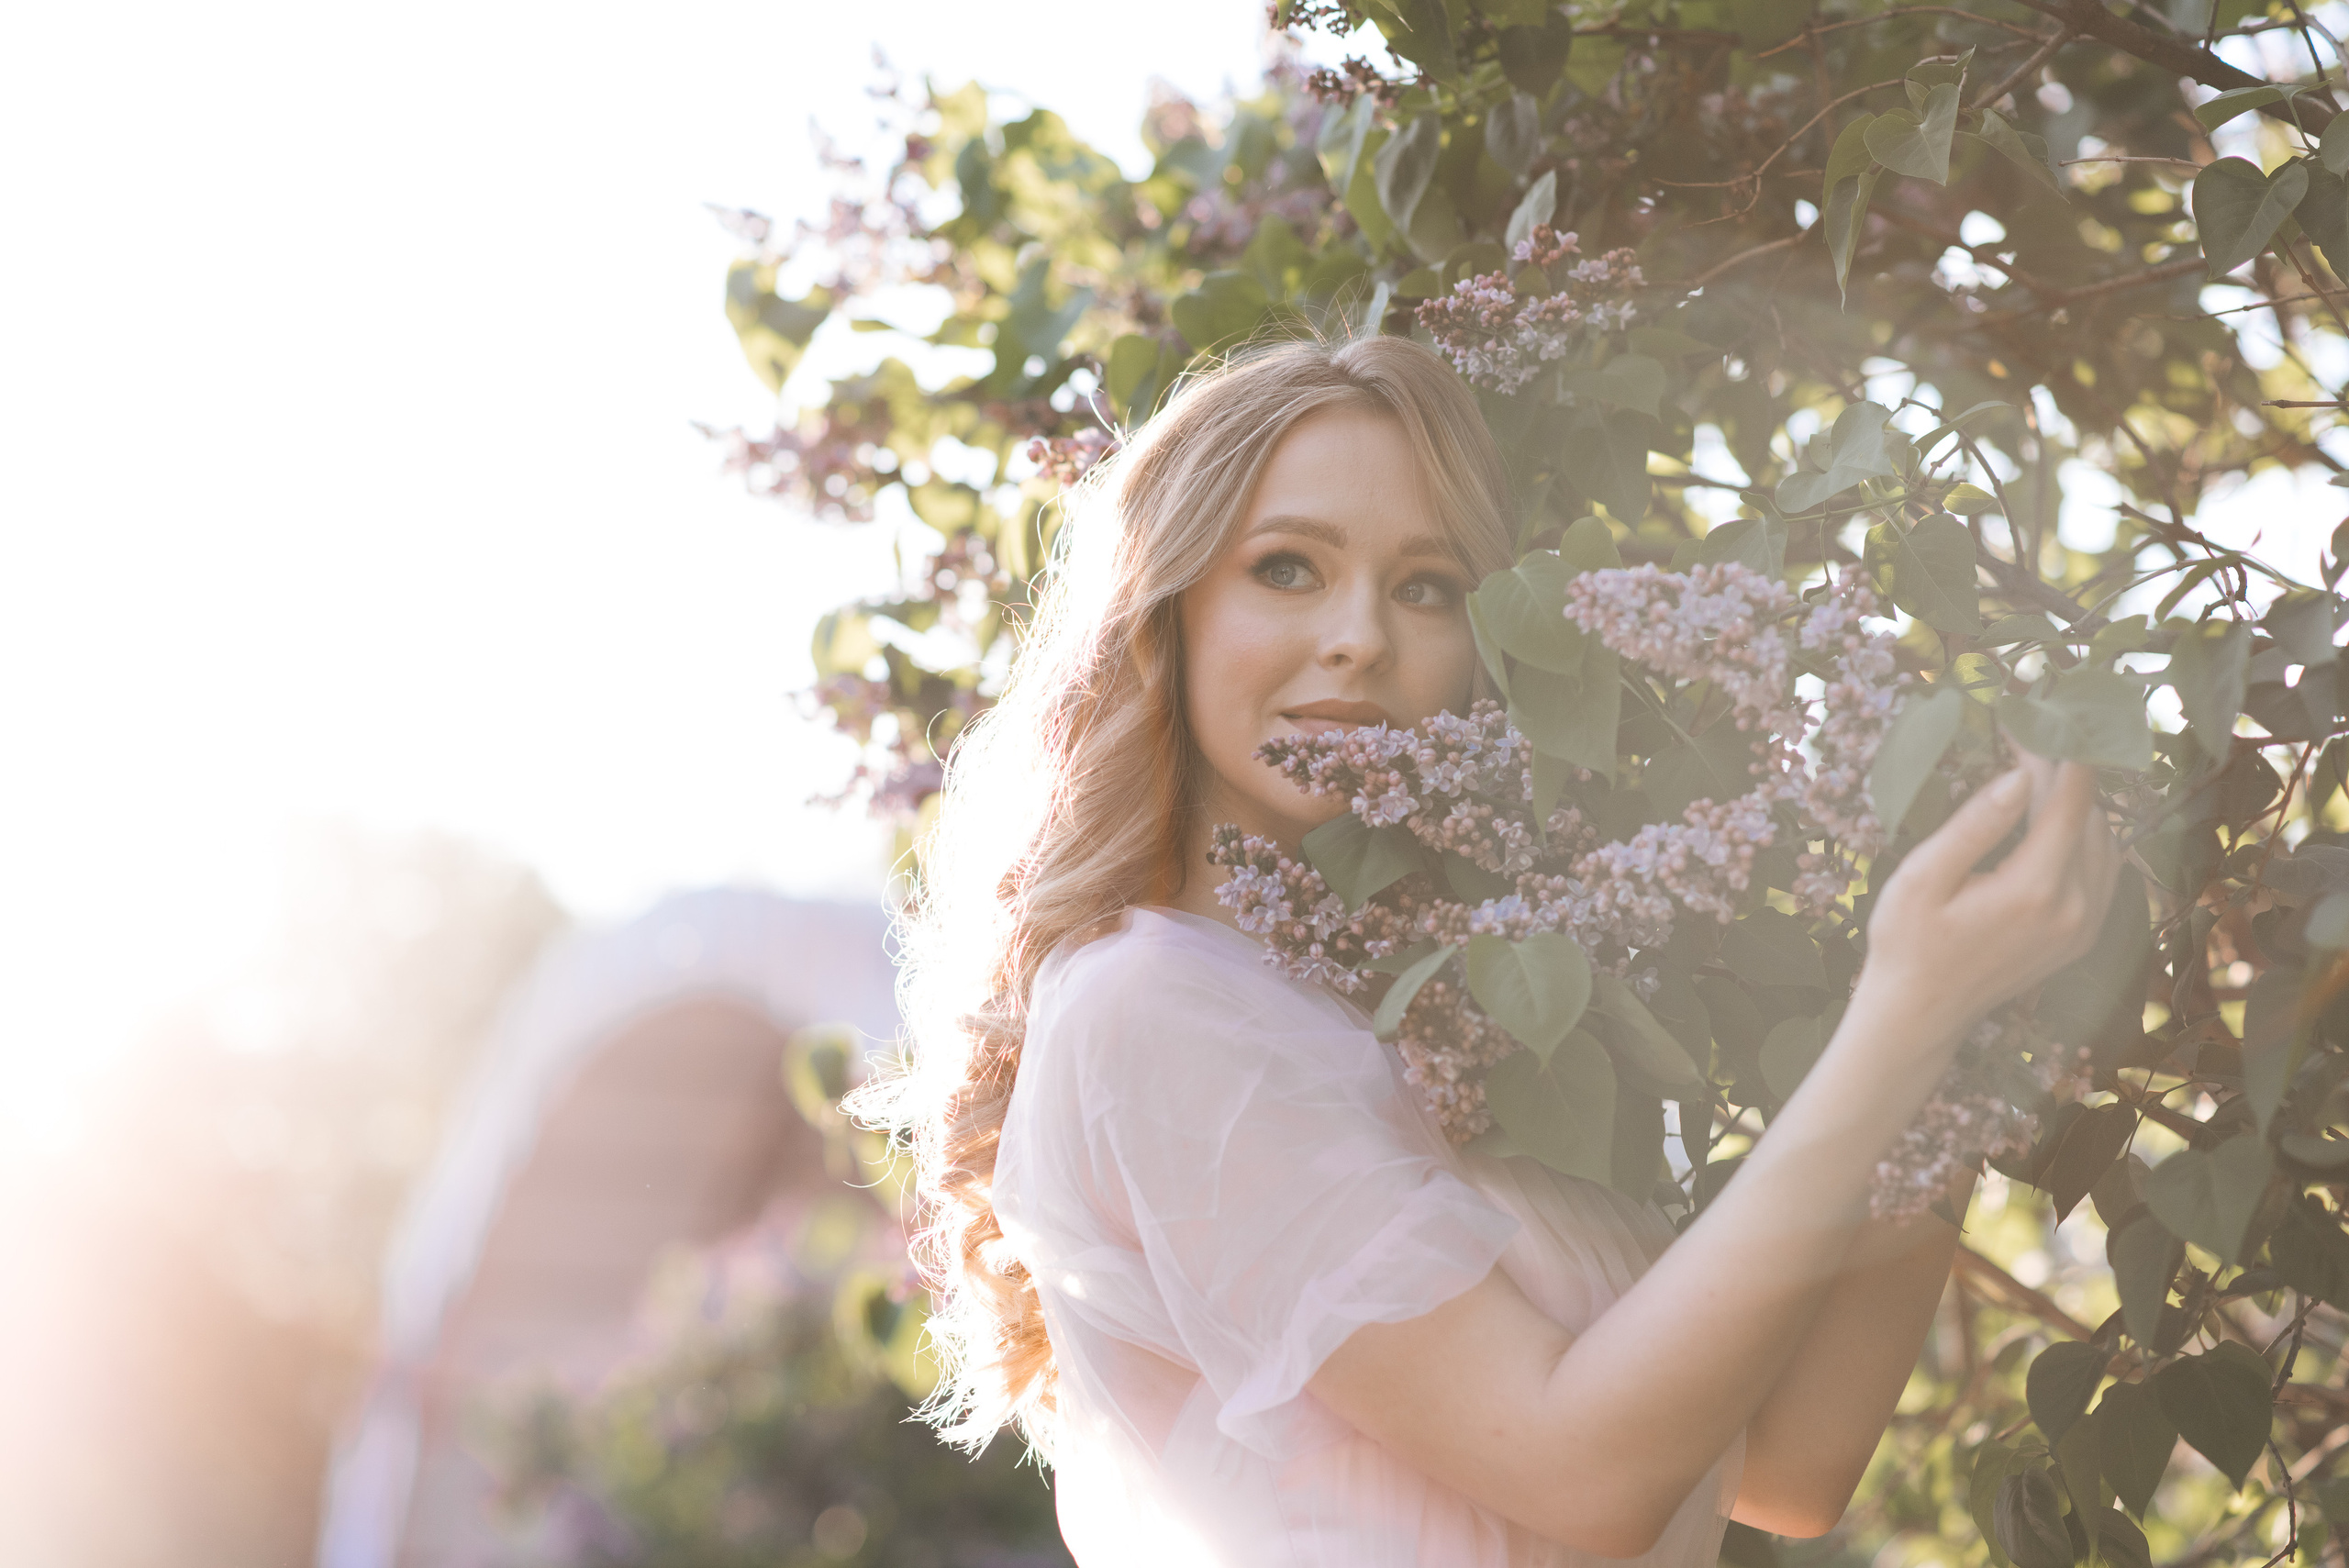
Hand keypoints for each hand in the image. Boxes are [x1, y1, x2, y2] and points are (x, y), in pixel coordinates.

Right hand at [1861, 744, 2121, 1031]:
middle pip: (2090, 815)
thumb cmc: (1907, 942)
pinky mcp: (2083, 936)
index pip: (2069, 798)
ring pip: (2105, 841)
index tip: (2029, 719)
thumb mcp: (1921, 878)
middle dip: (2061, 774)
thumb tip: (2018, 776)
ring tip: (2033, 781)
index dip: (2053, 751)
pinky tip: (2050, 826)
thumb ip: (1974, 826)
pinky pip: (2105, 871)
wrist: (1920, 1013)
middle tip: (2021, 745)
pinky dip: (2084, 839)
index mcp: (2035, 889)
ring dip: (2076, 805)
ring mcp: (2085, 926)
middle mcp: (2074, 908)